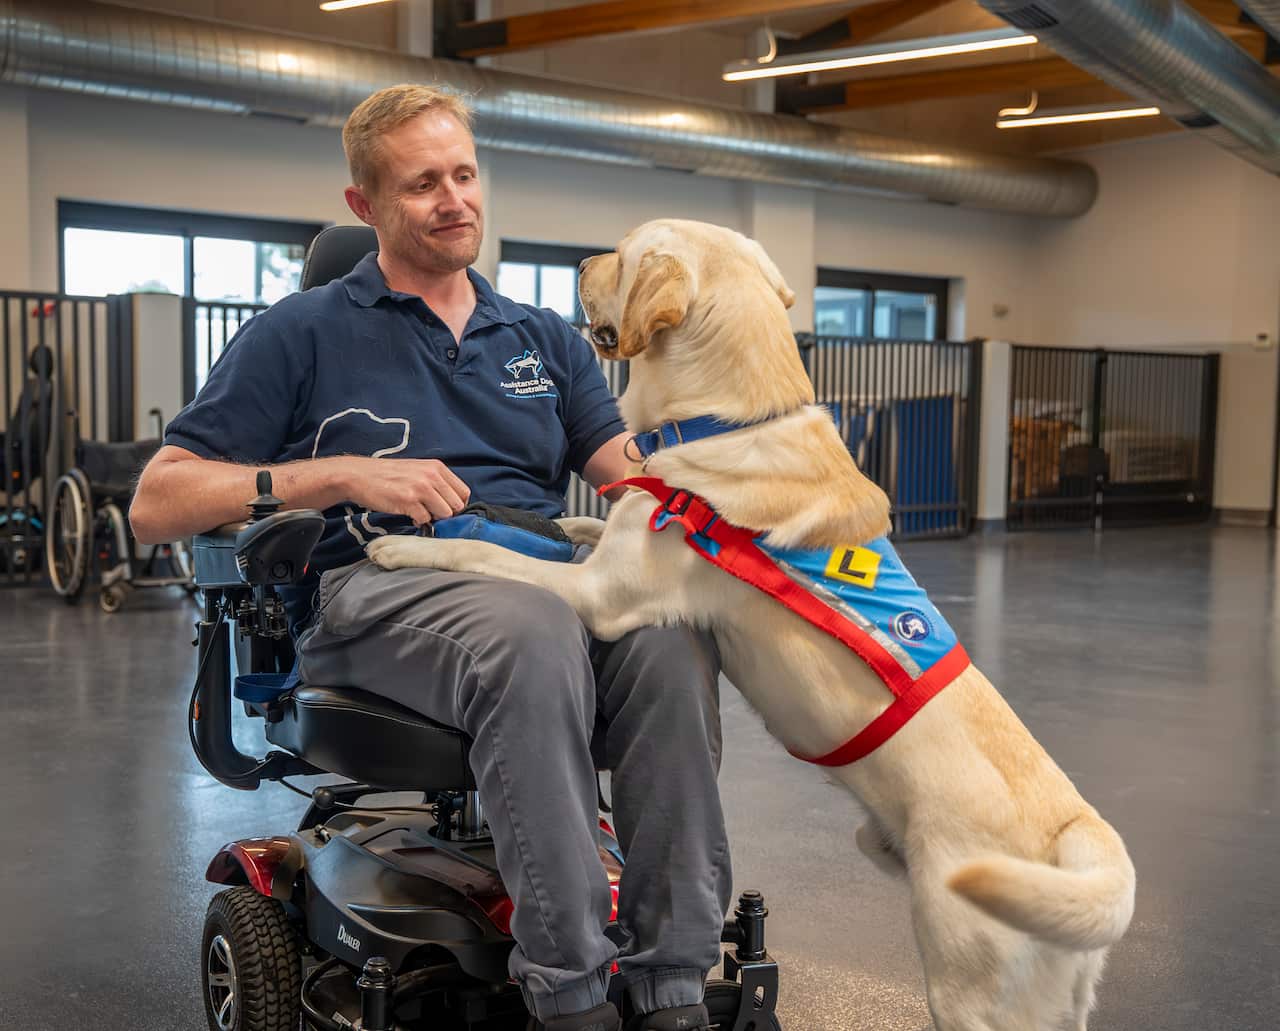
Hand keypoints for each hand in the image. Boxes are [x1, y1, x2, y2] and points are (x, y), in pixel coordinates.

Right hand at [342, 457, 470, 524]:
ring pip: (445, 514)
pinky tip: (409, 513)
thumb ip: (436, 482)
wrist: (359, 475)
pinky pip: (426, 519)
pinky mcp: (408, 501)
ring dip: (433, 517)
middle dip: (446, 513)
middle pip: (457, 505)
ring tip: (418, 512)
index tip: (444, 508)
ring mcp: (421, 488)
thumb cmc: (388, 475)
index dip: (456, 504)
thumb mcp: (418, 470)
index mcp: (437, 467)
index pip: (463, 492)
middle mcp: (432, 476)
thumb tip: (451, 504)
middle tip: (430, 512)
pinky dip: (418, 521)